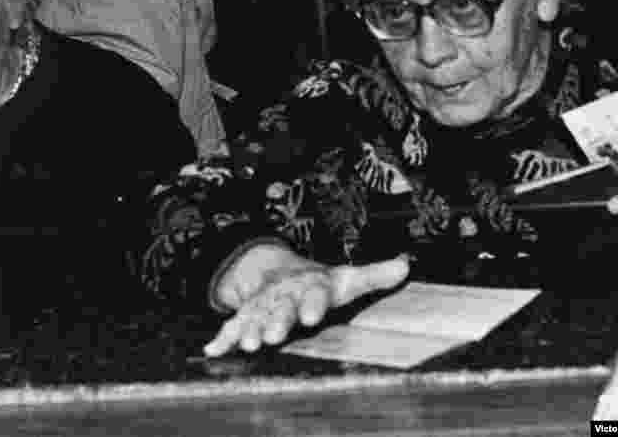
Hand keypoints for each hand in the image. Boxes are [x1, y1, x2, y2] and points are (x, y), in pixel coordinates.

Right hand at [204, 245, 408, 356]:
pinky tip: (211, 351)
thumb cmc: (319, 284)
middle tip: (273, 335)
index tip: (313, 316)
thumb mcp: (346, 279)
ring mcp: (263, 306)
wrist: (278, 271)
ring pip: (255, 318)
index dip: (313, 304)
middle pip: (281, 310)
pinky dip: (221, 339)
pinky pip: (231, 326)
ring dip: (250, 330)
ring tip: (248, 344)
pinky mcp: (246, 316)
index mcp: (311, 287)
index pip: (314, 295)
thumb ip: (375, 276)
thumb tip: (406, 265)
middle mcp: (285, 296)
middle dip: (277, 322)